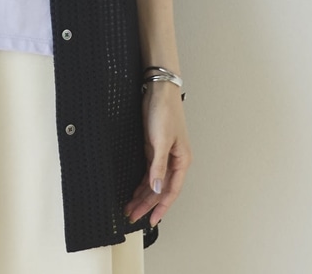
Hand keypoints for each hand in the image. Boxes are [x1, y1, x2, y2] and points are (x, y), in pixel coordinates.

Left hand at [124, 82, 191, 226]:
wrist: (158, 90)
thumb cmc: (165, 111)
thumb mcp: (160, 140)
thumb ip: (158, 166)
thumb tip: (156, 188)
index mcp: (181, 161)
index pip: (171, 191)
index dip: (161, 207)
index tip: (151, 221)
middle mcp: (173, 160)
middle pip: (160, 189)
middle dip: (147, 204)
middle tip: (133, 215)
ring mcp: (163, 155)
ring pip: (153, 182)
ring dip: (142, 195)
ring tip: (130, 207)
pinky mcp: (153, 147)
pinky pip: (148, 171)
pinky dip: (141, 182)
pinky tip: (134, 190)